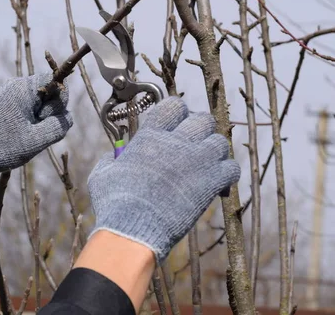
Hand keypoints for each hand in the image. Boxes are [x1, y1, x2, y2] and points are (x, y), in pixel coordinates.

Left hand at [0, 73, 71, 182]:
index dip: (59, 104)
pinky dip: (29, 123)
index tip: (44, 120)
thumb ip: (60, 125)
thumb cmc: (3, 146)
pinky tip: (18, 137)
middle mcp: (16, 86)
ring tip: (24, 136)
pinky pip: (27, 109)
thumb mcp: (38, 139)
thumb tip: (67, 117)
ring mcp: (8, 95)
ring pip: (38, 104)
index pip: (57, 84)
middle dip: (48, 114)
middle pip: (49, 94)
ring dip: (38, 121)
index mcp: (24, 88)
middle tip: (33, 132)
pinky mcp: (4, 105)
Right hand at [88, 96, 239, 261]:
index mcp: (150, 136)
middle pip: (203, 120)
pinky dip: (228, 175)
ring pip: (220, 142)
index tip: (176, 124)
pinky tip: (218, 184)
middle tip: (194, 145)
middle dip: (200, 130)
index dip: (179, 112)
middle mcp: (176, 142)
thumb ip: (111, 160)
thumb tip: (114, 156)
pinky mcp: (210, 183)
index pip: (174, 105)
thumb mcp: (102, 175)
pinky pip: (232, 169)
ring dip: (215, 152)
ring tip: (207, 165)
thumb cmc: (114, 205)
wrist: (132, 230)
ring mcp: (196, 161)